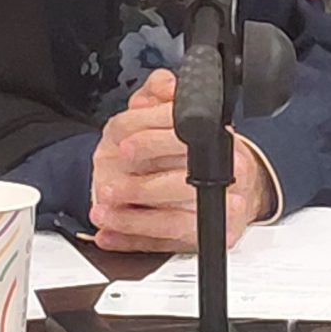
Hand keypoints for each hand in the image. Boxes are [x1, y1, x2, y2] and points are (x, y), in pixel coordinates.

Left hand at [87, 68, 272, 253]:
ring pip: (175, 222)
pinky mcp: (206, 237)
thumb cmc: (192, 148)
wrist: (227, 183)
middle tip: (109, 187)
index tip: (124, 144)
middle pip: (183, 185)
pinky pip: (166, 245)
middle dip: (140, 188)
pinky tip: (111, 236)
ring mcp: (220, 212)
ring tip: (104, 213)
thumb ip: (164, 94)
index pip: (186, 138)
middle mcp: (226, 177)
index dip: (152, 140)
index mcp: (219, 140)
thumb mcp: (176, 112)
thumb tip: (162, 86)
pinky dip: (133, 241)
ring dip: (132, 221)